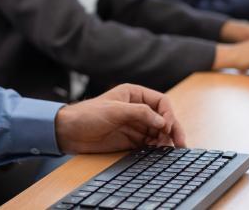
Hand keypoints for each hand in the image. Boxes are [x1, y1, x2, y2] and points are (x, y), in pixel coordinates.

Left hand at [54, 84, 186, 153]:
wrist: (69, 132)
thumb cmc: (88, 115)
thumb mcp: (114, 110)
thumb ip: (140, 113)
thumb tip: (163, 121)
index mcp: (133, 94)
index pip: (160, 102)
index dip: (169, 114)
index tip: (169, 128)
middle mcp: (137, 109)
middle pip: (163, 118)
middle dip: (172, 130)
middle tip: (179, 144)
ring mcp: (135, 125)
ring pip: (159, 132)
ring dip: (165, 140)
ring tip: (167, 150)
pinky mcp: (131, 139)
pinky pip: (150, 143)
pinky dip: (156, 148)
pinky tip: (158, 153)